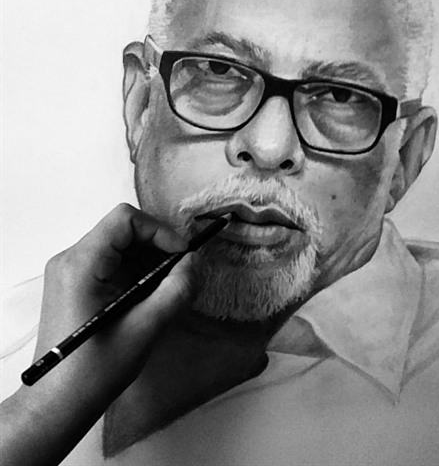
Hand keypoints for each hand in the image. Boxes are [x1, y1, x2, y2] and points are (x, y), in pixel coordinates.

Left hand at [0, 203, 197, 465]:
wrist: (58, 404)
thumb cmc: (97, 370)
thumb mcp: (144, 329)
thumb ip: (174, 290)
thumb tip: (194, 261)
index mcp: (81, 264)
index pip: (124, 220)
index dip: (159, 231)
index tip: (182, 255)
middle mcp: (71, 259)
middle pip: (123, 230)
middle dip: (157, 247)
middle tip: (181, 274)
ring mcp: (71, 271)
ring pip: (120, 246)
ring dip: (149, 260)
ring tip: (168, 288)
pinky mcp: (76, 283)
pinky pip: (112, 262)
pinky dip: (136, 272)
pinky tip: (150, 296)